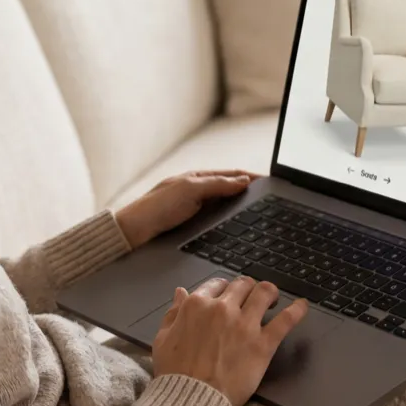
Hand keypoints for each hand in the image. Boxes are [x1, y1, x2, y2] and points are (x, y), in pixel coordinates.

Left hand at [113, 170, 257, 246]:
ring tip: (260, 208)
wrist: (135, 231)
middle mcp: (198, 189)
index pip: (232, 174)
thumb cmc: (157, 207)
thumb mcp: (190, 191)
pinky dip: (231, 217)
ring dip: (242, 204)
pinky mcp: (192, 221)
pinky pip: (218, 216)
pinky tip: (238, 223)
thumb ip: (217, 185)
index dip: (252, 177)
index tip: (270, 181)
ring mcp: (195, 205)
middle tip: (270, 196)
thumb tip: (243, 181)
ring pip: (226, 203)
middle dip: (251, 190)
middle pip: (231, 188)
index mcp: (198, 176)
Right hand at [151, 276, 307, 405]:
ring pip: (264, 292)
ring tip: (272, 299)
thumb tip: (181, 293)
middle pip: (242, 285)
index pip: (216, 284)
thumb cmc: (174, 374)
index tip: (228, 297)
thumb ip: (173, 313)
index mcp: (196, 305)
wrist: (191, 400)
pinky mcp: (263, 344)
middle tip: (250, 299)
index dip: (224, 289)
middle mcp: (222, 309)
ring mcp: (244, 325)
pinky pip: (285, 320)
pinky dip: (297, 310)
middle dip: (246, 289)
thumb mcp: (163, 339)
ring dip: (269, 293)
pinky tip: (302, 306)